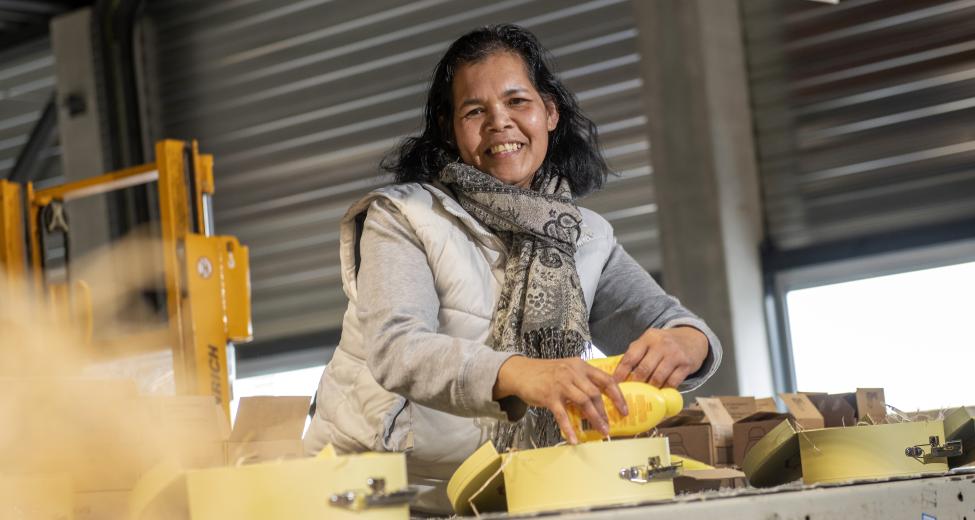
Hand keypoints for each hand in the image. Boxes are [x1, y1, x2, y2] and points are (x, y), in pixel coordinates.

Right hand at [493, 356, 627, 443]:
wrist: (521, 372)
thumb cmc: (545, 373)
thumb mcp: (567, 371)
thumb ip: (581, 382)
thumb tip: (598, 403)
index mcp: (580, 366)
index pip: (605, 379)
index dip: (617, 395)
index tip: (624, 409)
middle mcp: (573, 372)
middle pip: (595, 393)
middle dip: (605, 412)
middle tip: (609, 426)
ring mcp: (561, 384)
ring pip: (583, 402)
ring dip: (594, 419)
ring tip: (600, 431)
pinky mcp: (549, 396)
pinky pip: (562, 414)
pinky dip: (569, 428)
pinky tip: (574, 438)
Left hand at [612, 327, 708, 387]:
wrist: (692, 338)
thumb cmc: (666, 343)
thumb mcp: (650, 341)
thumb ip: (637, 353)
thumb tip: (619, 373)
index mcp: (648, 338)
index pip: (631, 357)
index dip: (621, 372)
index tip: (614, 383)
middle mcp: (661, 344)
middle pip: (644, 369)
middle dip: (635, 383)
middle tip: (629, 393)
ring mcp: (675, 354)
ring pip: (657, 378)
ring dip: (650, 389)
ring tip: (644, 395)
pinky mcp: (686, 365)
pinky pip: (672, 382)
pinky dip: (664, 390)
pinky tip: (660, 394)